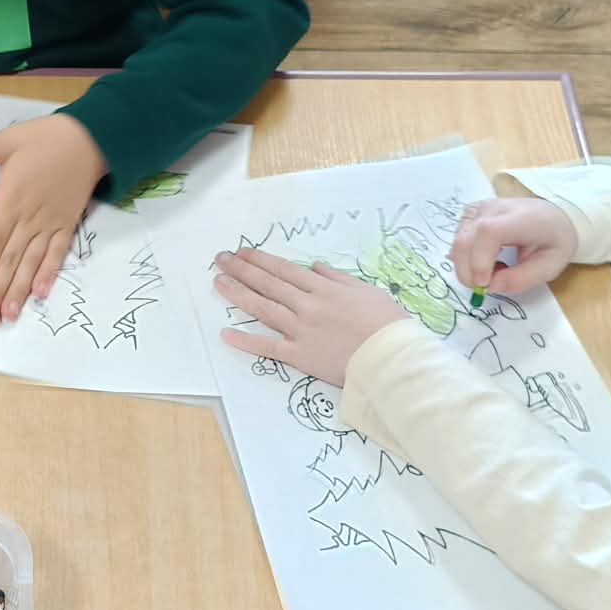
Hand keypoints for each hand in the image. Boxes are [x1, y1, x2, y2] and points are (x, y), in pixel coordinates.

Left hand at [0, 114, 104, 325]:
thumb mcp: (3, 141)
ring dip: (20, 289)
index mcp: (10, 199)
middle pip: (10, 259)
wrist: (90, 138)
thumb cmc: (43, 138)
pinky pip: (57, 253)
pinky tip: (41, 293)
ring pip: (31, 262)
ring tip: (10, 313)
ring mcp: (50, 223)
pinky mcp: (67, 224)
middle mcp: (29, 217)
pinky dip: (49, 273)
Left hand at [214, 248, 407, 385]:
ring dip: (238, 294)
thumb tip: (314, 267)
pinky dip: (246, 341)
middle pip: (268, 284)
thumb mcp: (366, 291)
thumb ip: (338, 278)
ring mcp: (301, 330)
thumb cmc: (387, 324)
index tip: (243, 252)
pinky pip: (268, 347)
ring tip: (219, 283)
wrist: (391, 357)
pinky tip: (226, 333)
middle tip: (221, 259)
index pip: (284, 270)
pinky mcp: (300, 355)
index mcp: (323, 288)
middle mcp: (307, 305)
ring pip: (263, 308)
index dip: (260, 260)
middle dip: (242, 269)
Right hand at [449, 197, 576, 293]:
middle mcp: (494, 209)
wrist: (554, 216)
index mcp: (521, 218)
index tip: (485, 284)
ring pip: (457, 242)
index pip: (488, 233)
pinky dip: (467, 258)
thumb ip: (522, 278)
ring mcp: (479, 209)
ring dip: (468, 266)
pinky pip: (458, 240)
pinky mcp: (470, 213)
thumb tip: (491, 286)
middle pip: (465, 239)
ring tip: (495, 270)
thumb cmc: (555, 241)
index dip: (479, 261)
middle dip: (468, 271)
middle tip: (487, 287)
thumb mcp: (550, 266)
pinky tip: (486, 260)